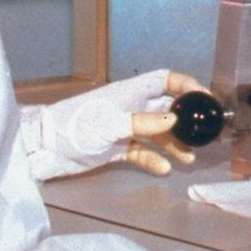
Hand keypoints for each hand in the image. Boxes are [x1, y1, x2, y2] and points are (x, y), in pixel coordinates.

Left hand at [36, 69, 205, 176]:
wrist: (45, 146)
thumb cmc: (76, 126)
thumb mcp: (112, 123)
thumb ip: (144, 122)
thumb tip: (175, 118)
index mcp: (130, 92)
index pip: (165, 81)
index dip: (186, 86)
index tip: (205, 100)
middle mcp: (130, 107)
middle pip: (166, 109)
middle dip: (185, 121)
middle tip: (203, 136)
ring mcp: (124, 128)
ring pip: (157, 133)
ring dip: (173, 144)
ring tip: (188, 159)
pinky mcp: (116, 148)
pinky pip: (141, 152)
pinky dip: (152, 159)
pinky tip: (162, 169)